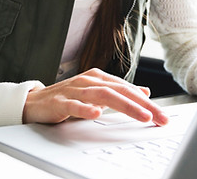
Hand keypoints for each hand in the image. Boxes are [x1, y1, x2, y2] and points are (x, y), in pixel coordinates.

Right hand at [22, 68, 168, 125]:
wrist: (34, 102)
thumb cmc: (67, 98)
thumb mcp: (96, 94)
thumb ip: (118, 92)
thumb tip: (144, 92)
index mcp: (99, 78)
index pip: (127, 89)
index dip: (146, 102)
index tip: (162, 115)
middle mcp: (88, 81)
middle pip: (120, 91)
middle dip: (142, 105)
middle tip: (159, 117)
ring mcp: (74, 90)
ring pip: (102, 96)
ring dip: (124, 106)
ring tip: (141, 115)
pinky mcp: (59, 102)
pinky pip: (74, 105)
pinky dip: (86, 109)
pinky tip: (96, 114)